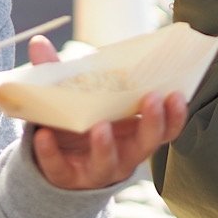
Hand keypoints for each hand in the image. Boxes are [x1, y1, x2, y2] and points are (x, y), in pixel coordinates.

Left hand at [26, 36, 187, 189]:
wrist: (52, 159)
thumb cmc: (78, 121)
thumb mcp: (76, 94)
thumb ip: (61, 71)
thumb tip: (39, 41)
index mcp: (134, 130)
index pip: (164, 127)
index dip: (175, 114)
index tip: (177, 93)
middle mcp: (123, 152)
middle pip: (146, 144)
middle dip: (152, 123)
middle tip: (151, 99)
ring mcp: (96, 168)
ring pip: (109, 163)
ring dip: (106, 146)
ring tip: (100, 127)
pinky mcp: (66, 177)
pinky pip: (60, 168)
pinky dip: (51, 152)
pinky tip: (43, 135)